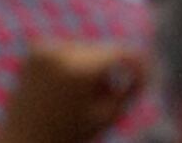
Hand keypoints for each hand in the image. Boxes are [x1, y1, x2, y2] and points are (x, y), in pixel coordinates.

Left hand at [0, 42, 144, 142]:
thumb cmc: (66, 138)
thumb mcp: (108, 116)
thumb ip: (132, 86)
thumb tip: (143, 60)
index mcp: (79, 70)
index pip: (125, 53)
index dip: (141, 66)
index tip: (147, 81)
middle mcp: (60, 52)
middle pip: (106, 49)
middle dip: (113, 69)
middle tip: (109, 96)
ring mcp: (45, 48)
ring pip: (88, 48)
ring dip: (93, 65)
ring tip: (82, 96)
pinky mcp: (35, 49)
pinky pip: (70, 49)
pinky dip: (75, 64)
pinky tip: (65, 88)